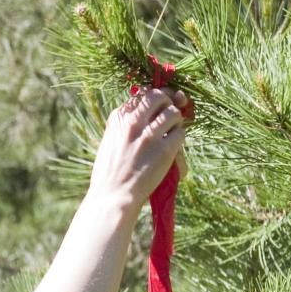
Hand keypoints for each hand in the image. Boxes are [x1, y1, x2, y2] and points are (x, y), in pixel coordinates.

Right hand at [88, 88, 188, 211]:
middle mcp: (132, 123)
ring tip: (172, 131)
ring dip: (176, 120)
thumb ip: (125, 126)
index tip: (162, 102)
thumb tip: (148, 115)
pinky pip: (181, 132)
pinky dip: (179, 138)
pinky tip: (174, 147)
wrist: (112, 198)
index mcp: (118, 119)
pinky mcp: (164, 151)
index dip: (156, 96)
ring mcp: (148, 136)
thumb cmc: (110, 175)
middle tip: (172, 111)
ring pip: (173, 112)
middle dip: (169, 101)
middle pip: (159, 96)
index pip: (142, 94)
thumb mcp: (110, 143)